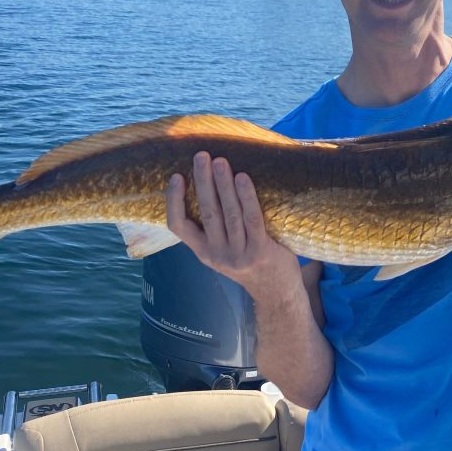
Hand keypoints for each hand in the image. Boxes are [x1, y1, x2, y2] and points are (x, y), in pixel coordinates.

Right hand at [166, 152, 302, 301]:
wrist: (277, 294)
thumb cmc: (251, 264)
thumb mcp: (225, 253)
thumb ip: (215, 231)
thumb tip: (210, 187)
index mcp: (204, 253)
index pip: (178, 227)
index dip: (174, 201)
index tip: (176, 177)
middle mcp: (218, 255)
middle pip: (207, 212)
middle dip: (203, 181)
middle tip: (201, 156)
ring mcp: (239, 255)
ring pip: (229, 214)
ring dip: (223, 185)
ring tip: (220, 162)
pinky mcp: (261, 252)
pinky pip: (252, 219)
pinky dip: (247, 197)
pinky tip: (243, 178)